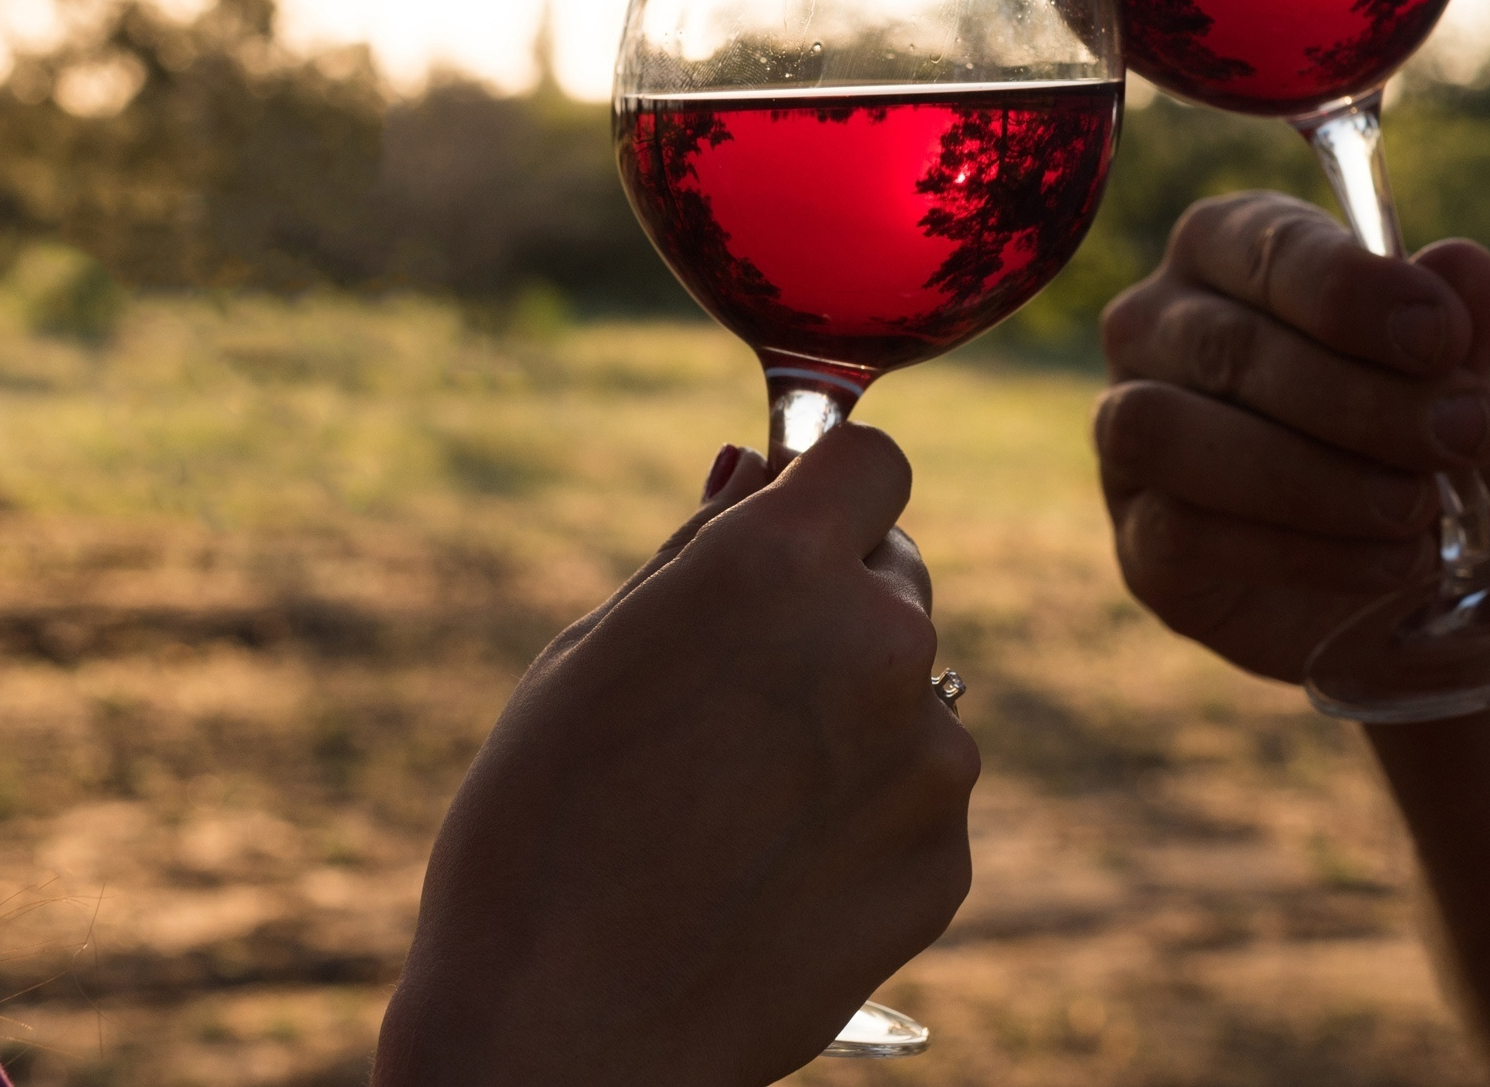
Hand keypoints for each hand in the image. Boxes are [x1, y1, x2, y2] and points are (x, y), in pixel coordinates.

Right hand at [375, 425, 977, 1086]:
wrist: (563, 1035)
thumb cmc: (541, 830)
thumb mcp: (594, 651)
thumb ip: (700, 547)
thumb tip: (758, 469)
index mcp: (783, 565)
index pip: (874, 461)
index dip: (831, 490)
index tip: (794, 528)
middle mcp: (881, 642)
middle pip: (897, 575)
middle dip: (837, 607)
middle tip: (737, 691)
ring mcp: (930, 756)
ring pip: (912, 691)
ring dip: (853, 718)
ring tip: (738, 803)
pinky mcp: (948, 856)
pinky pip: (918, 796)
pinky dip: (866, 815)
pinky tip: (773, 869)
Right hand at [1094, 192, 1489, 682]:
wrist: (1456, 574)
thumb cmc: (1460, 437)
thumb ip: (1486, 324)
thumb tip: (1464, 267)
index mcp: (1237, 249)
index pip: (1265, 246)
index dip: (1351, 289)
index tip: (1444, 336)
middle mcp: (1161, 326)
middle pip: (1225, 345)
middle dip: (1357, 399)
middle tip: (1464, 438)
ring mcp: (1132, 435)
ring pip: (1168, 432)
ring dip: (1308, 477)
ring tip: (1417, 509)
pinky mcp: (1143, 544)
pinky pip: (1180, 532)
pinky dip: (1300, 551)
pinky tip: (1390, 561)